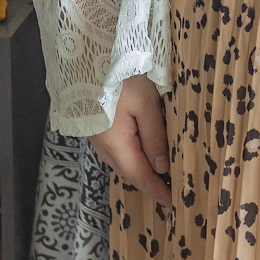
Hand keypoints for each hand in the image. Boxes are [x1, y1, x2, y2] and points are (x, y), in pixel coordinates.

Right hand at [91, 75, 171, 205]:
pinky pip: (115, 151)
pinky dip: (130, 157)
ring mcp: (96, 138)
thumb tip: (161, 167)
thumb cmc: (120, 77)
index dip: (157, 191)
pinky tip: (142, 153)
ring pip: (122, 162)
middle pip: (130, 172)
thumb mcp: (146, 103)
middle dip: (149, 183)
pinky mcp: (95, 127)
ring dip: (140, 170)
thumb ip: (154, 136)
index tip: (172, 203)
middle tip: (171, 190)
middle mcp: (103, 146)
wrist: (86, 56)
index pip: (141, 176)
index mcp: (116, 144)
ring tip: (160, 175)